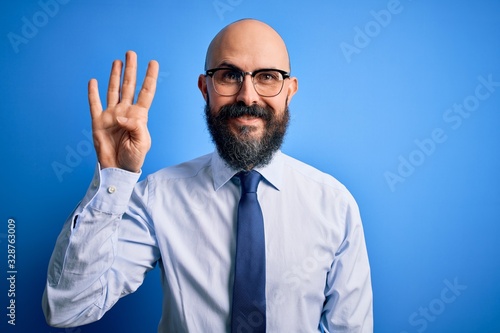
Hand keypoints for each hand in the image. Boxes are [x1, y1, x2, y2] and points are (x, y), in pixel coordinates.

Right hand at [88, 51, 158, 171]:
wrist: (118, 170)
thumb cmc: (133, 158)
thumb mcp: (142, 142)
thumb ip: (136, 126)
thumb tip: (122, 115)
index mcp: (139, 116)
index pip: (146, 92)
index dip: (149, 77)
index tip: (153, 63)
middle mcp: (125, 112)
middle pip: (129, 86)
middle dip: (131, 70)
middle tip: (131, 53)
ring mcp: (111, 115)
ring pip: (113, 90)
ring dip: (114, 76)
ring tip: (117, 61)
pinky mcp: (98, 122)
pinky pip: (94, 104)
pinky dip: (93, 93)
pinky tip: (93, 81)